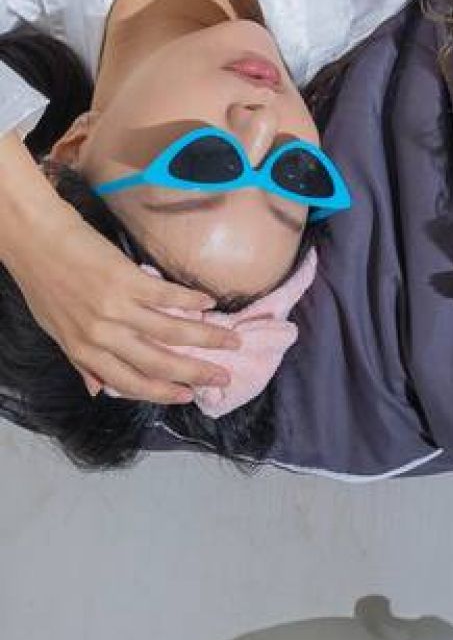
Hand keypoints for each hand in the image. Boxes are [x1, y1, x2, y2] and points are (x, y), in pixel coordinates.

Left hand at [0, 147, 236, 404]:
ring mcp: (116, 309)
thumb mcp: (56, 331)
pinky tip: (210, 303)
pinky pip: (167, 297)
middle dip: (194, 372)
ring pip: (170, 332)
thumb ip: (81, 362)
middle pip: (157, 363)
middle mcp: (102, 337)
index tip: (189, 397)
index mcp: (84, 351)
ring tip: (231, 340)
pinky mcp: (127, 280)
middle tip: (223, 375)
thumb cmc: (43, 283)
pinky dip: (192, 302)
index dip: (162, 393)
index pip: (129, 382)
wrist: (34, 242)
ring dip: (206, 338)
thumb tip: (99, 391)